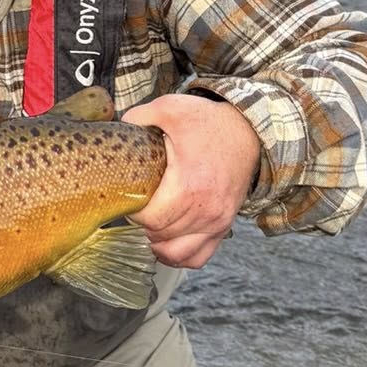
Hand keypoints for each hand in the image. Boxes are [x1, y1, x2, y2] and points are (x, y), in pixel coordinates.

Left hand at [120, 92, 260, 269]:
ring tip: (151, 223)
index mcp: (189, 185)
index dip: (134, 212)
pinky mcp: (223, 227)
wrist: (248, 131)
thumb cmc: (209, 122)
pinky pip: (199, 257)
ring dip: (158, 242)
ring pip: (177, 252)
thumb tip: (118, 127)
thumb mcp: (171, 109)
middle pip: (161, 235)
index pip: (151, 219)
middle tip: (138, 205)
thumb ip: (139, 117)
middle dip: (143, 223)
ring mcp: (217, 222)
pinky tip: (167, 241)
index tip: (131, 197)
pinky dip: (180, 255)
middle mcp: (206, 210)